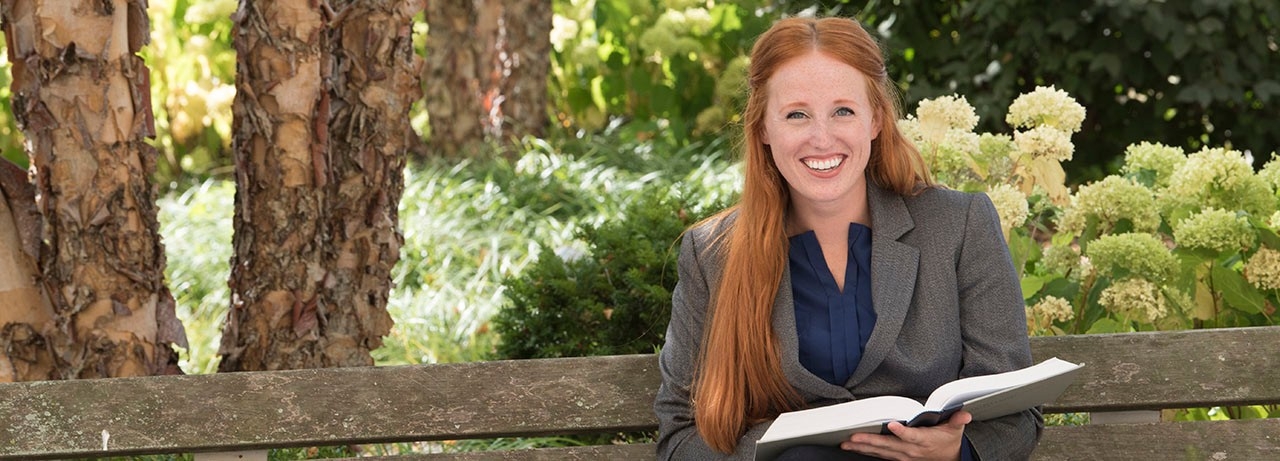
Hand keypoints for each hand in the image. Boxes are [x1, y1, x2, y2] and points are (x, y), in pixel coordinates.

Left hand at [839, 410, 972, 460]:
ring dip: (863, 447)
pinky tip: (854, 448)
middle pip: (888, 446)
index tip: (892, 425)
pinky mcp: (897, 458)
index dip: (902, 432)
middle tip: (854, 437)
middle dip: (870, 441)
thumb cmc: (947, 441)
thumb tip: (964, 414)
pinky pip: (879, 455)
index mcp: (924, 440)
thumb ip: (957, 421)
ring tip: (847, 443)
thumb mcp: (954, 430)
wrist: (948, 460)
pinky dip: (865, 451)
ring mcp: (902, 456)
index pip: (912, 436)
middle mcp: (911, 450)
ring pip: (880, 452)